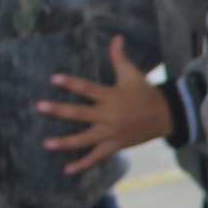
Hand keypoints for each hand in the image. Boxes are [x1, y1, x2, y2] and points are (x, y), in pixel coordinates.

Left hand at [37, 36, 171, 172]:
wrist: (167, 116)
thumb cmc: (146, 93)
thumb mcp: (133, 74)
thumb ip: (120, 58)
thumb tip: (116, 37)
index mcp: (113, 96)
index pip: (89, 88)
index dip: (71, 83)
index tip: (54, 79)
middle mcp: (110, 115)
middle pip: (81, 113)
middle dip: (60, 110)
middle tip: (40, 106)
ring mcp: (112, 133)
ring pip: (85, 139)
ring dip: (65, 142)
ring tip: (46, 143)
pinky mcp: (115, 145)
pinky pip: (97, 156)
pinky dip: (83, 164)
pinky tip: (67, 169)